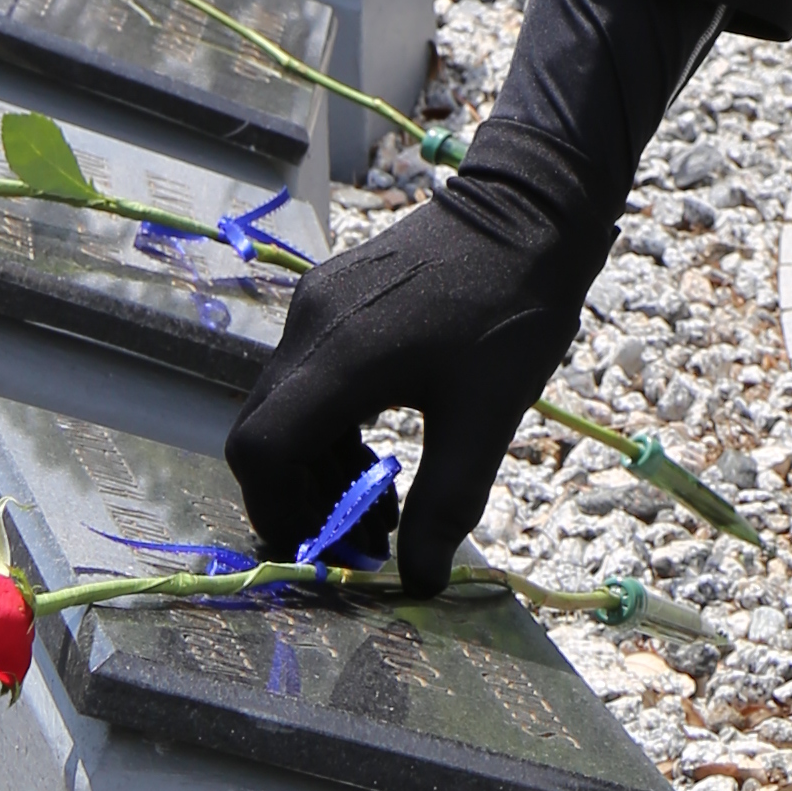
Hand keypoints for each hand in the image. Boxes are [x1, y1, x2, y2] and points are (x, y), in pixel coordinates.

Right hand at [223, 175, 591, 593]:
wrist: (531, 208)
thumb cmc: (512, 310)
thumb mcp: (487, 417)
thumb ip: (447, 502)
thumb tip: (421, 582)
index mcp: (337, 356)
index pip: (261, 450)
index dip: (279, 513)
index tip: (326, 553)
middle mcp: (309, 327)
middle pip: (263, 433)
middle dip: (300, 500)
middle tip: (356, 545)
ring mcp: (317, 305)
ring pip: (287, 409)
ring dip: (321, 470)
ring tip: (382, 514)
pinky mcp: (334, 295)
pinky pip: (310, 377)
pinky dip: (333, 429)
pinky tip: (382, 458)